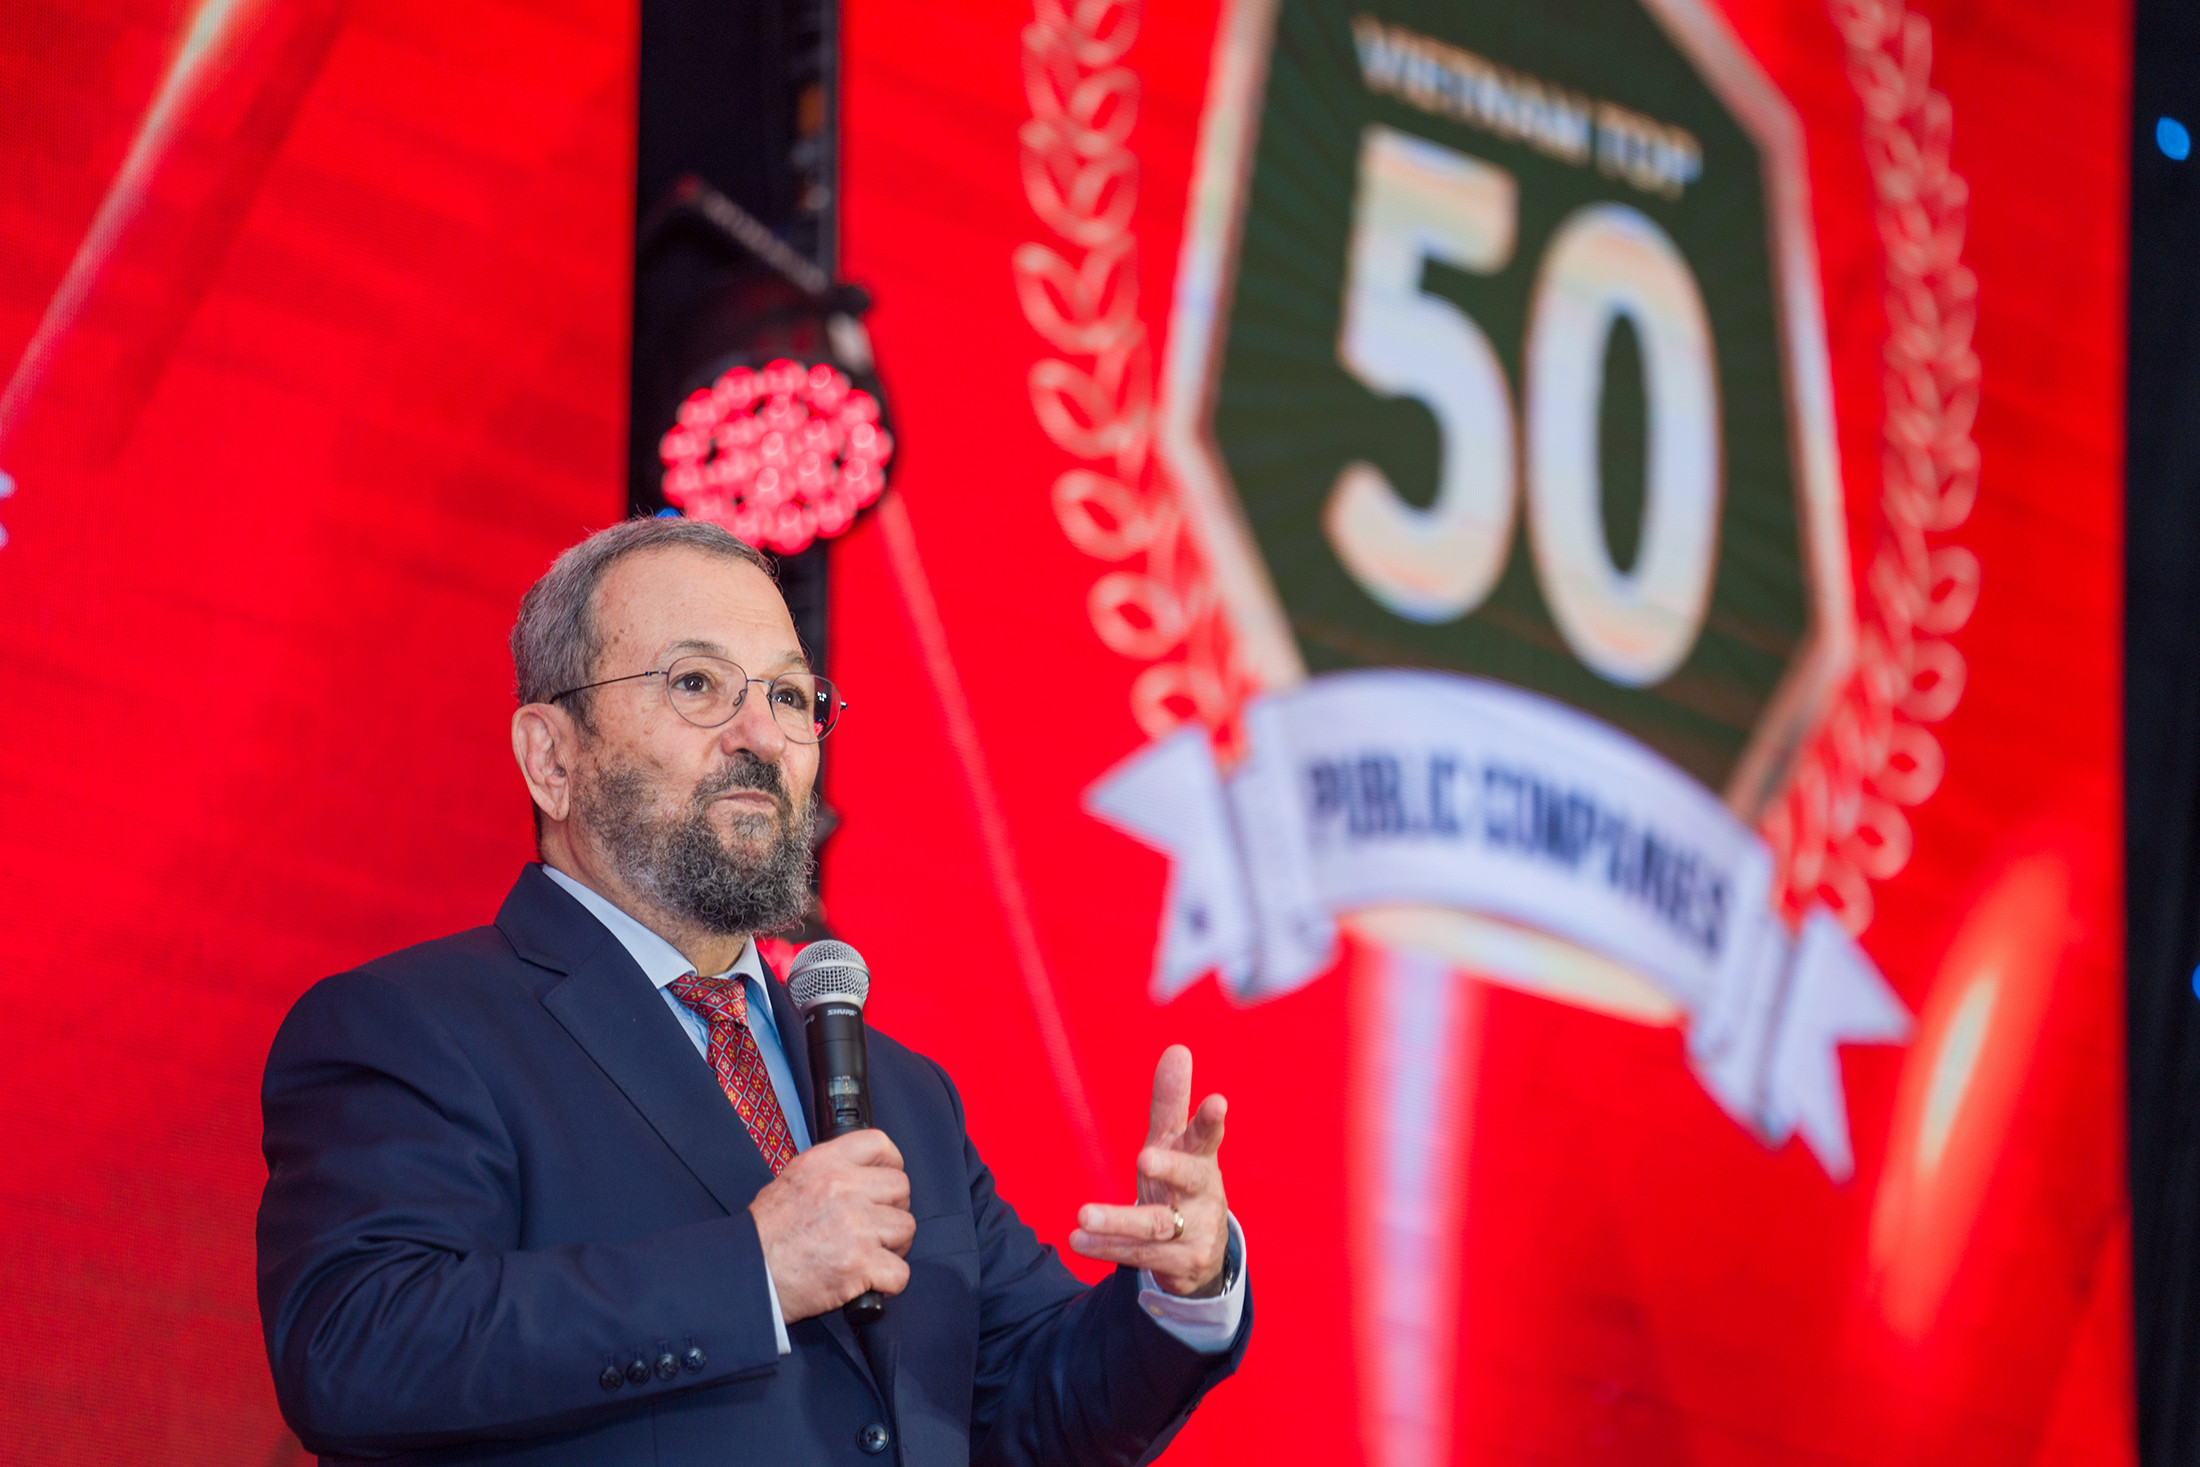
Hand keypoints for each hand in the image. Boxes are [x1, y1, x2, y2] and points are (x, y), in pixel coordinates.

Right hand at [748, 1130, 914, 1321]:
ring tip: (874, 1254)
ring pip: (906, 1228)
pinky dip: (890, 1282)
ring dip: (894, 1245)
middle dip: (893, 1209)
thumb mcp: (791, 1180)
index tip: (887, 1181)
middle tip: (878, 1226)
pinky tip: (872, 1281)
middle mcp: (843, 1188)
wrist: (747, 1272)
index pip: (879, 1144)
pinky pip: (900, 1272)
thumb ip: (830, 1171)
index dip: (891, 1163)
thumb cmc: (764, 1234)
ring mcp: (855, 1226)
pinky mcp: (860, 1264)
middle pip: (900, 1188)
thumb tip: (860, 1174)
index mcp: (825, 1163)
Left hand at [1069, 1045, 1230, 1296]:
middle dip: (1169, 1168)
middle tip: (1143, 1157)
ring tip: (1082, 1214)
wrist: (1200, 1253)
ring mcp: (1196, 1232)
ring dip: (1118, 1221)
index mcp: (1201, 1159)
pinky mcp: (1181, 1264)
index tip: (1217, 1100)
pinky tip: (1077, 1240)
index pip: (1208, 1136)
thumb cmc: (1181, 1182)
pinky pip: (1140, 1256)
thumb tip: (1177, 1049)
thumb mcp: (1175, 1144)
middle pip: (1189, 1179)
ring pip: (1156, 1226)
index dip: (1210, 1120)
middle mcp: (1204, 1195)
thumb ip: (1171, 1102)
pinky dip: (1106, 1248)